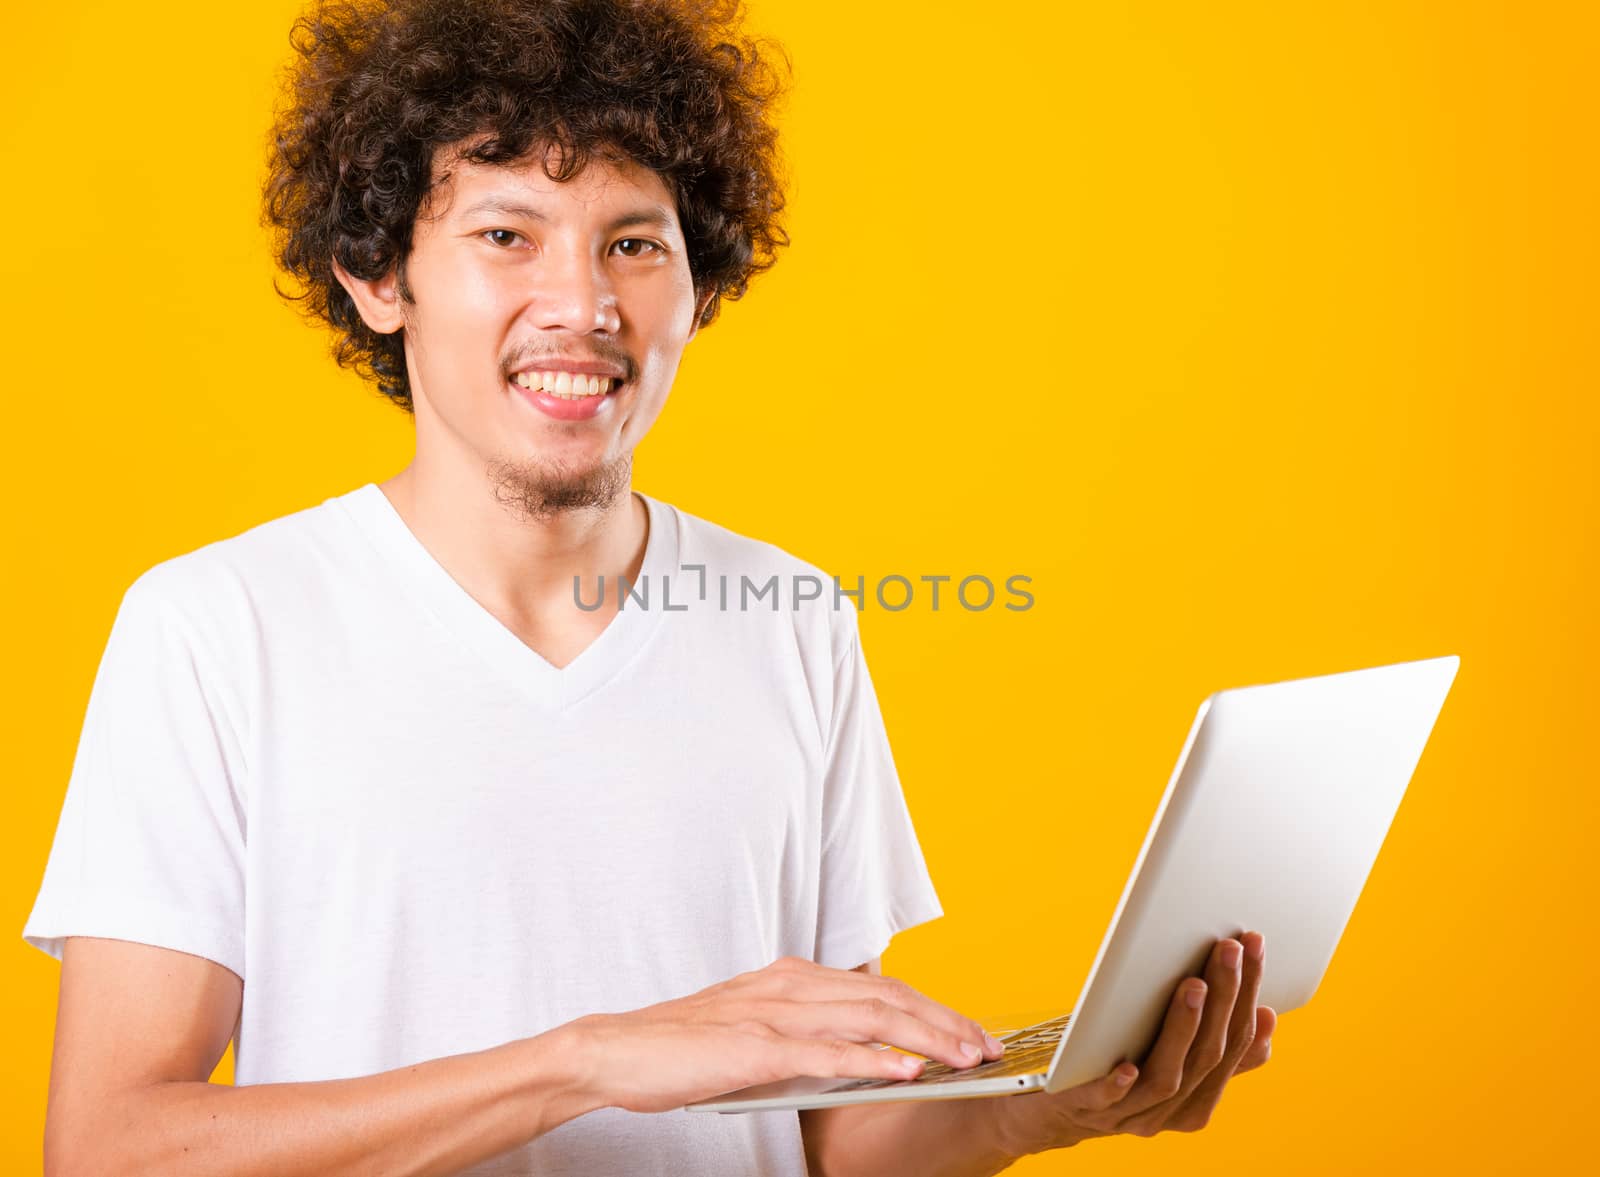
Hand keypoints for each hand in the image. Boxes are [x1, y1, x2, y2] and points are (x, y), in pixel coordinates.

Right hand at [567, 955, 1006, 1112]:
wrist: (616, 1051)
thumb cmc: (684, 1047)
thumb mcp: (757, 1028)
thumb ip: (807, 1030)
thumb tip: (863, 1051)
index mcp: (793, 978)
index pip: (880, 988)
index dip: (932, 1009)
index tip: (971, 1032)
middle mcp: (791, 985)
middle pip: (887, 997)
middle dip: (945, 1020)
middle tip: (989, 1046)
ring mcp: (774, 1013)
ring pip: (868, 1018)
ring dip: (925, 1037)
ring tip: (967, 1056)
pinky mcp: (756, 1047)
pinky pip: (826, 1053)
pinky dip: (873, 1060)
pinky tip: (907, 1071)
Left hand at [1004, 932, 1276, 1151]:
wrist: (1049, 1108)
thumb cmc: (1114, 1064)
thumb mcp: (1170, 1054)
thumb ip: (1212, 1045)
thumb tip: (1265, 1018)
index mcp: (1196, 1099)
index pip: (1233, 1047)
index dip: (1247, 998)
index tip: (1254, 950)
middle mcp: (1168, 1110)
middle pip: (1208, 1057)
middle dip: (1225, 999)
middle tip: (1228, 948)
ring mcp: (1128, 1113)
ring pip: (1168, 1078)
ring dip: (1183, 1029)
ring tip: (1193, 984)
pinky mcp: (1084, 1108)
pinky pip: (1107, 1101)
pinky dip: (1119, 1084)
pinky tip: (1127, 1065)